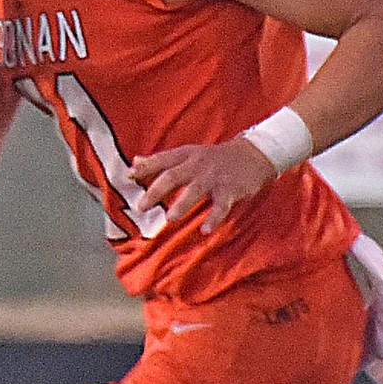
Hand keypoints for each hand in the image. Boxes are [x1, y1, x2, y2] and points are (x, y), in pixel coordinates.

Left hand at [132, 138, 277, 233]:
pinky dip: (213, 218)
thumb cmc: (216, 157)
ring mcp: (214, 177)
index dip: (145, 168)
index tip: (128, 177)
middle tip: (142, 206)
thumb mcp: (190, 153)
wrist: (254, 154)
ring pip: (195, 190)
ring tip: (170, 218)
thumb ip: (163, 160)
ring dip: (182, 204)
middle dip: (156, 191)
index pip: (162, 160)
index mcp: (187, 155)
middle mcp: (198, 164)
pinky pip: (221, 206)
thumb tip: (134, 162)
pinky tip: (205, 230)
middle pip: (173, 176)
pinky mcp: (230, 190)